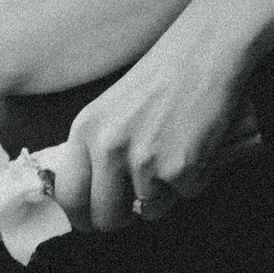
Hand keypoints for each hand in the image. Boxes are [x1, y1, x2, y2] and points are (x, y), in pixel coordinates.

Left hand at [44, 5, 253, 234]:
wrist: (205, 53)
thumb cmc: (162, 79)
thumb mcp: (110, 111)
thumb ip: (95, 152)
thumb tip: (92, 199)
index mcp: (84, 131)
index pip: (68, 197)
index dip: (82, 216)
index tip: (93, 220)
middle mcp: (108, 148)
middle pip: (105, 218)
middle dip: (124, 218)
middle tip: (140, 202)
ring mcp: (143, 160)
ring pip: (150, 211)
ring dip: (165, 193)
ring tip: (174, 154)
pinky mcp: (179, 168)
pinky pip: (184, 196)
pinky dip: (194, 180)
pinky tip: (195, 147)